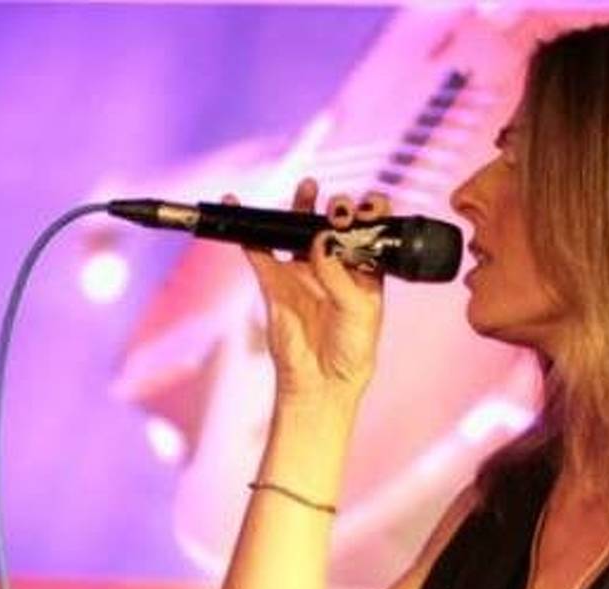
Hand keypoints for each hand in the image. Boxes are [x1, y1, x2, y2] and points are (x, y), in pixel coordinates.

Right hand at [235, 180, 388, 403]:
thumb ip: (340, 274)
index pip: (370, 229)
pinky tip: (237, 203)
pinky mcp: (275, 282)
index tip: (369, 205)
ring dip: (303, 205)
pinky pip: (258, 250)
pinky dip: (248, 229)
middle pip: (334, 223)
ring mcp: (303, 271)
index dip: (371, 212)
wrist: (322, 380)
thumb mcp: (358, 310)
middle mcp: (335, 265)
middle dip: (338, 209)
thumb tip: (322, 240)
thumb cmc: (352, 348)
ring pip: (299, 230)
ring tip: (308, 187)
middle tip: (337, 208)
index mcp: (365, 268)